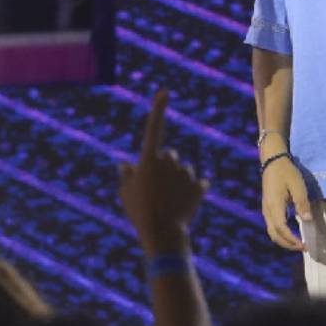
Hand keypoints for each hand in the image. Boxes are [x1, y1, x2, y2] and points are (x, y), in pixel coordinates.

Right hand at [117, 91, 206, 252]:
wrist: (163, 233)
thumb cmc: (139, 212)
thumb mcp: (125, 193)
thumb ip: (126, 176)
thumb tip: (125, 165)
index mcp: (148, 159)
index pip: (154, 127)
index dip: (158, 108)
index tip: (164, 92)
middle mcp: (169, 160)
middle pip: (169, 155)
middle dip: (165, 166)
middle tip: (157, 189)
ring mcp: (186, 172)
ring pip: (183, 170)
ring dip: (178, 181)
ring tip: (169, 202)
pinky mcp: (200, 185)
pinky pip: (197, 184)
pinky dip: (193, 191)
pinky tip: (185, 205)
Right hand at [260, 150, 310, 251]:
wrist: (272, 161)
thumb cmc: (287, 172)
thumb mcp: (298, 186)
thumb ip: (302, 203)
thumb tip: (308, 220)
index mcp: (274, 205)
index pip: (281, 229)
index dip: (292, 240)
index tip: (304, 246)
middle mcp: (267, 210)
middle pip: (274, 234)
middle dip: (288, 245)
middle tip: (303, 248)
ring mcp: (266, 209)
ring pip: (271, 231)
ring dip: (284, 241)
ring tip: (298, 244)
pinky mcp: (268, 208)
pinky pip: (272, 226)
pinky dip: (281, 234)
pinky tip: (292, 234)